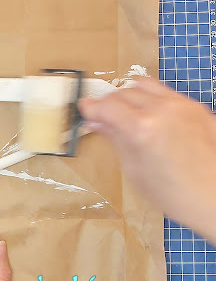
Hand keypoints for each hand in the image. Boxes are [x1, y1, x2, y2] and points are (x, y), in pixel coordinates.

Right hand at [79, 77, 215, 243]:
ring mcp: (182, 105)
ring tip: (126, 113)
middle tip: (102, 117)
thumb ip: (115, 139)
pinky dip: (151, 99)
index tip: (84, 109)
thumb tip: (98, 123)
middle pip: (123, 92)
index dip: (91, 107)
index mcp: (142, 129)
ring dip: (129, 96)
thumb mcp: (134, 169)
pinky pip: (165, 93)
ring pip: (144, 86)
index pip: (106, 106)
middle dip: (109, 103)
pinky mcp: (196, 107)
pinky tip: (151, 118)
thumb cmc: (175, 194)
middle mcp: (162, 110)